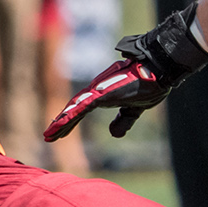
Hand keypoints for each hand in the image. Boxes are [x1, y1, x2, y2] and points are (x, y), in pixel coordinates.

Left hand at [44, 5, 207, 140]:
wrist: (159, 70)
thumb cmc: (148, 84)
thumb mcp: (134, 110)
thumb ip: (123, 121)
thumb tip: (113, 134)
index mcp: (103, 95)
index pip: (82, 110)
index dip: (70, 121)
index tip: (60, 133)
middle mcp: (96, 91)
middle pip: (74, 109)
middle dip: (62, 124)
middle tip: (48, 137)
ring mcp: (98, 91)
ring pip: (75, 108)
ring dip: (62, 122)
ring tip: (49, 135)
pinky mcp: (102, 92)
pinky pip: (82, 106)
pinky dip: (71, 116)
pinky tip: (60, 125)